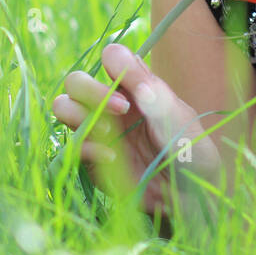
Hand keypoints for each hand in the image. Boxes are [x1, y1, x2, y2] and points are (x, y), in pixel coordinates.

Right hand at [51, 43, 221, 221]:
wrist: (190, 196)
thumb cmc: (191, 151)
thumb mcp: (179, 119)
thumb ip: (153, 91)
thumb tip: (125, 60)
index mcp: (136, 86)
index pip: (110, 58)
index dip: (113, 67)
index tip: (132, 89)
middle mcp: (112, 103)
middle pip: (76, 81)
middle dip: (90, 91)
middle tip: (120, 110)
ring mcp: (99, 130)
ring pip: (63, 107)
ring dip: (79, 115)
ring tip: (110, 132)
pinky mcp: (92, 158)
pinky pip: (73, 145)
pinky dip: (88, 148)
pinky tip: (113, 156)